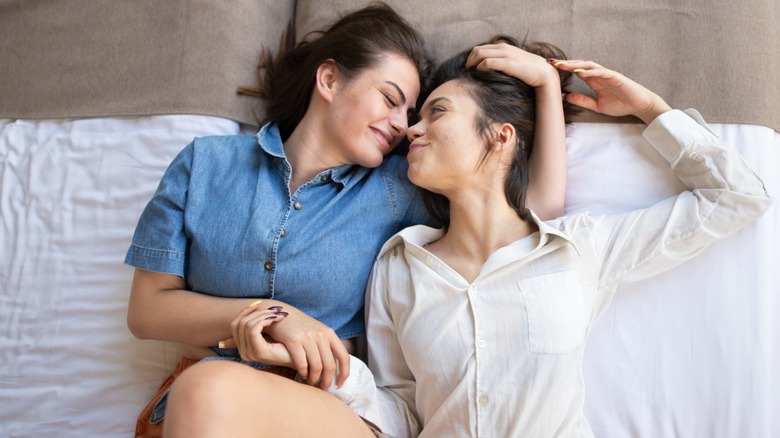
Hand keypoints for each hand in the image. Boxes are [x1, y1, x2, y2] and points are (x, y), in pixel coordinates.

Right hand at [228, 304, 292, 365]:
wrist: (300, 358)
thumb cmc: (286, 345)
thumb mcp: (269, 332)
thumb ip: (258, 323)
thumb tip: (251, 305)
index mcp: (243, 348)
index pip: (235, 325)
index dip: (245, 312)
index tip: (258, 305)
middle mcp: (243, 352)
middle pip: (239, 324)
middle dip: (256, 312)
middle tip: (273, 310)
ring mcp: (250, 354)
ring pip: (247, 325)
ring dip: (263, 315)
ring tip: (277, 314)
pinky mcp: (259, 352)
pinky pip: (253, 330)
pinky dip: (264, 321)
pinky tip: (275, 319)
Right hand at [260, 305, 349, 389]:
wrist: (280, 312)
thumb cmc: (299, 326)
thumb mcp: (317, 331)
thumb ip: (326, 345)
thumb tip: (335, 366)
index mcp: (329, 334)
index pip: (344, 357)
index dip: (344, 373)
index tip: (339, 384)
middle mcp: (321, 335)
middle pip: (330, 365)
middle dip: (326, 381)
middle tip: (322, 388)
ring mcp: (308, 337)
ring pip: (316, 366)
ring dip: (314, 379)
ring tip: (310, 383)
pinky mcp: (293, 340)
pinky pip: (302, 363)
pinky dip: (303, 373)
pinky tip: (301, 375)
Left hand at [466, 42, 559, 88]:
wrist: (544, 74)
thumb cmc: (528, 72)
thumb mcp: (513, 64)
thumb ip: (501, 64)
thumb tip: (488, 72)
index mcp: (504, 47)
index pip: (480, 48)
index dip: (471, 58)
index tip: (468, 69)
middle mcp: (503, 48)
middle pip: (477, 50)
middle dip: (468, 61)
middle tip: (465, 73)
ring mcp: (506, 54)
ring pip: (480, 54)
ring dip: (472, 64)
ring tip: (470, 74)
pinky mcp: (508, 63)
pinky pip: (488, 62)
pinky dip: (480, 68)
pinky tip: (479, 75)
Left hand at [551, 59, 671, 123]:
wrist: (638, 105)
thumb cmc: (620, 104)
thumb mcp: (596, 105)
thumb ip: (583, 101)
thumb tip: (566, 97)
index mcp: (593, 81)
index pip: (576, 71)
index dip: (564, 69)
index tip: (550, 68)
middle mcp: (598, 75)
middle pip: (579, 65)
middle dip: (566, 64)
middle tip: (551, 63)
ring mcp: (607, 74)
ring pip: (589, 65)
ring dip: (575, 64)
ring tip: (562, 65)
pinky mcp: (615, 76)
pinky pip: (601, 72)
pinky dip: (590, 71)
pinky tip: (580, 72)